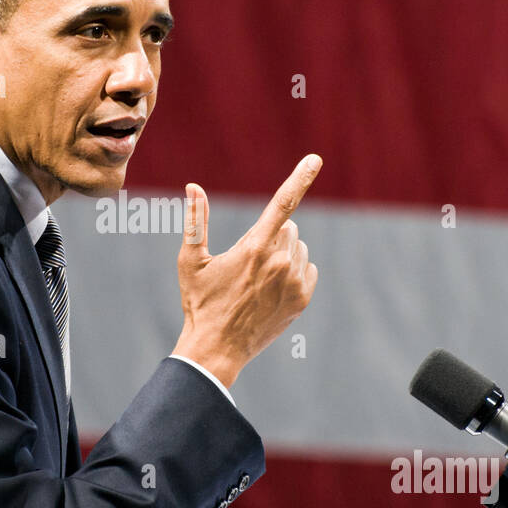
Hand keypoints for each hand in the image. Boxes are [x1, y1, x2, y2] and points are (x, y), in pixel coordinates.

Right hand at [172, 154, 322, 388]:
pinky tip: (272, 288)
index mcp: (254, 247)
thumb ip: (196, 220)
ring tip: (256, 278)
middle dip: (271, 234)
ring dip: (283, 253)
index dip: (300, 178)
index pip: (282, 203)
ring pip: (298, 247)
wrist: (217, 349)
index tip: (315, 159)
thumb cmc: (199, 303)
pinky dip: (294, 271)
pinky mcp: (302, 299)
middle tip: (246, 259)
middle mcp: (279, 262)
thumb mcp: (191, 261)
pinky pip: (308, 269)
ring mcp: (294, 282)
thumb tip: (193, 186)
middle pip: (288, 227)